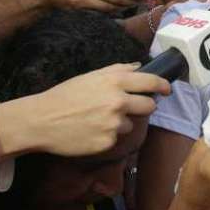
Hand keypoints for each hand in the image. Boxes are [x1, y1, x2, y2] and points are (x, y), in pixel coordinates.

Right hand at [0, 63, 170, 157]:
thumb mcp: (91, 76)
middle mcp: (118, 101)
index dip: (163, 86)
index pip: (151, 82)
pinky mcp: (108, 142)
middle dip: (144, 106)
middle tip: (129, 107)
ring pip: (131, 124)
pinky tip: (91, 130)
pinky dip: (107, 135)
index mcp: (115, 81)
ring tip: (97, 119)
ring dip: (121, 122)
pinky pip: (116, 138)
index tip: (167, 89)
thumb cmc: (65, 95)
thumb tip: (138, 67)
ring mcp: (114, 123)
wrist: (42, 120)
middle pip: (149, 106)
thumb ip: (117, 71)